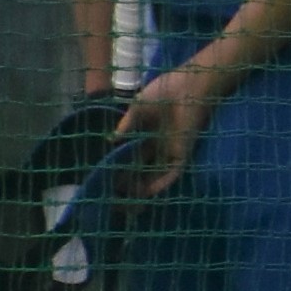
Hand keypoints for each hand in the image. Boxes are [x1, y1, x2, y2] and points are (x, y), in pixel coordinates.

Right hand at [114, 59, 221, 191]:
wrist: (188, 86)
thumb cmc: (163, 92)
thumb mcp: (137, 110)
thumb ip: (126, 126)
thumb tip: (111, 141)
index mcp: (146, 135)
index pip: (129, 158)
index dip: (117, 170)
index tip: (102, 180)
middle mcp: (158, 146)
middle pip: (141, 171)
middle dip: (127, 185)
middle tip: (112, 200)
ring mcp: (170, 151)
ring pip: (155, 177)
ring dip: (142, 190)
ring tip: (126, 204)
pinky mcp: (183, 153)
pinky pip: (171, 173)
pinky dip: (159, 184)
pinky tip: (145, 194)